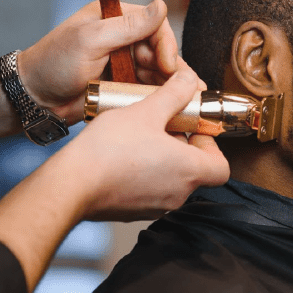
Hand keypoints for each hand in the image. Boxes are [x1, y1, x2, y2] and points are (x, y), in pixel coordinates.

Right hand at [0, 62, 229, 292]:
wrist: (70, 185)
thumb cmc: (110, 150)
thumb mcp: (147, 111)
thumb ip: (174, 94)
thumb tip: (190, 80)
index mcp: (190, 172)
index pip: (221, 166)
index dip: (211, 146)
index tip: (192, 128)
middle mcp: (178, 195)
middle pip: (195, 171)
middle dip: (182, 146)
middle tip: (164, 125)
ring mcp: (154, 207)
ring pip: (170, 179)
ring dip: (162, 158)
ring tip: (141, 135)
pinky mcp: (131, 212)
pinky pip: (147, 190)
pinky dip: (143, 173)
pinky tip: (122, 154)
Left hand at [18, 0, 177, 123]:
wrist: (33, 99)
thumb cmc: (53, 64)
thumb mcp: (91, 40)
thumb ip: (128, 25)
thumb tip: (161, 5)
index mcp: (115, 19)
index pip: (155, 26)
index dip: (166, 46)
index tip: (167, 65)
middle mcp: (123, 38)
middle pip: (161, 51)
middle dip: (174, 70)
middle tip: (187, 88)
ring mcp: (124, 63)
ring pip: (159, 72)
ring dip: (173, 85)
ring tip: (190, 100)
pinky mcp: (123, 85)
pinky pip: (148, 89)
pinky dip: (160, 96)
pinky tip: (176, 107)